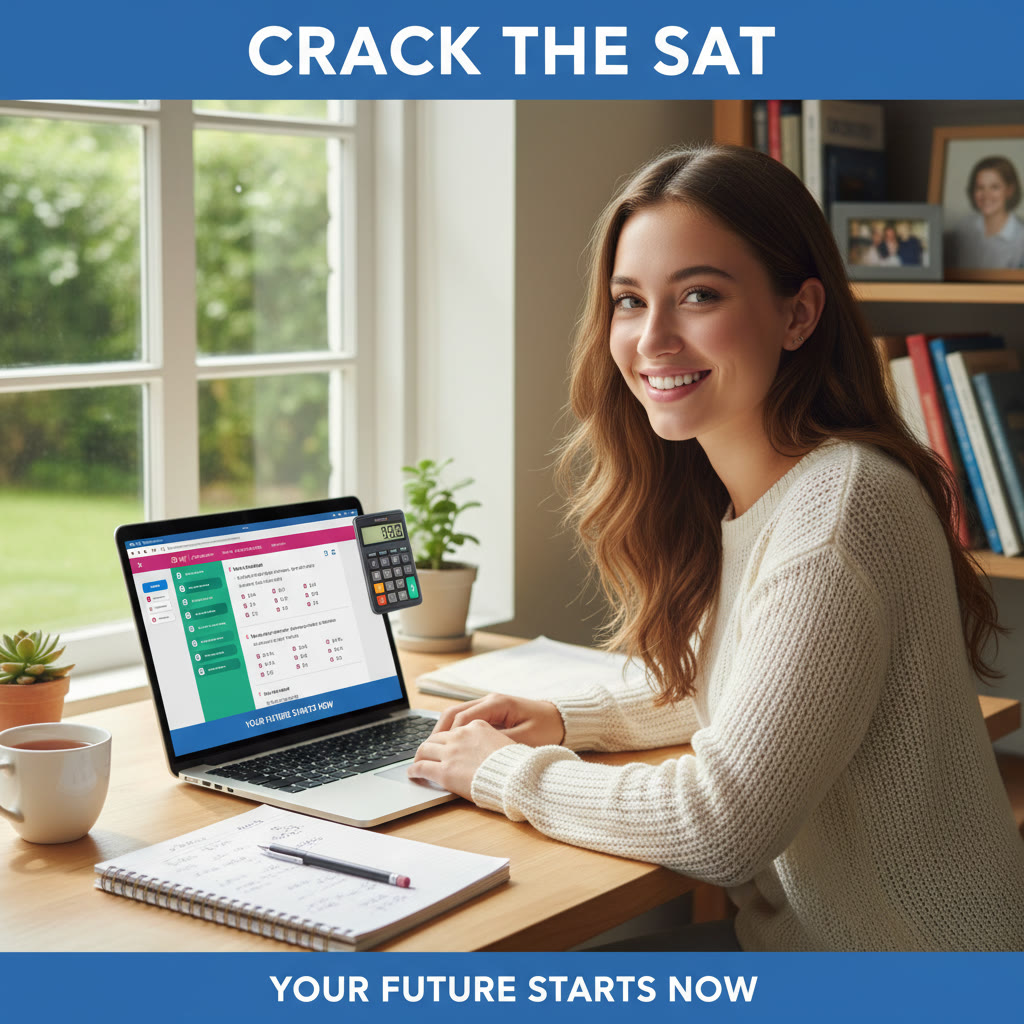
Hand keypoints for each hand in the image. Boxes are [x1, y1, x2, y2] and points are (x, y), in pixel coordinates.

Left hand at [407, 719, 515, 798]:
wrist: (517, 777)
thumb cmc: (516, 763)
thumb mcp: (506, 741)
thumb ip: (490, 739)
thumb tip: (484, 746)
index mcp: (477, 725)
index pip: (455, 728)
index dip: (447, 737)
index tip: (444, 744)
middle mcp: (461, 735)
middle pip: (437, 737)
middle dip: (430, 745)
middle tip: (426, 753)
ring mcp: (451, 752)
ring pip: (425, 749)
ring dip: (420, 755)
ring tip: (417, 762)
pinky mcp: (445, 770)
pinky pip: (422, 767)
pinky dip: (414, 770)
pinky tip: (412, 773)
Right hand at [429, 693, 565, 746]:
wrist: (563, 719)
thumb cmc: (547, 729)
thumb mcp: (524, 740)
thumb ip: (498, 745)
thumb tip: (474, 755)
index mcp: (496, 704)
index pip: (462, 718)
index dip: (446, 736)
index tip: (435, 752)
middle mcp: (489, 700)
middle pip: (453, 713)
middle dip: (437, 732)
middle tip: (425, 752)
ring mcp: (489, 705)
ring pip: (457, 715)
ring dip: (444, 731)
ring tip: (432, 750)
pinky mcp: (492, 712)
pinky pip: (466, 719)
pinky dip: (454, 731)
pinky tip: (450, 746)